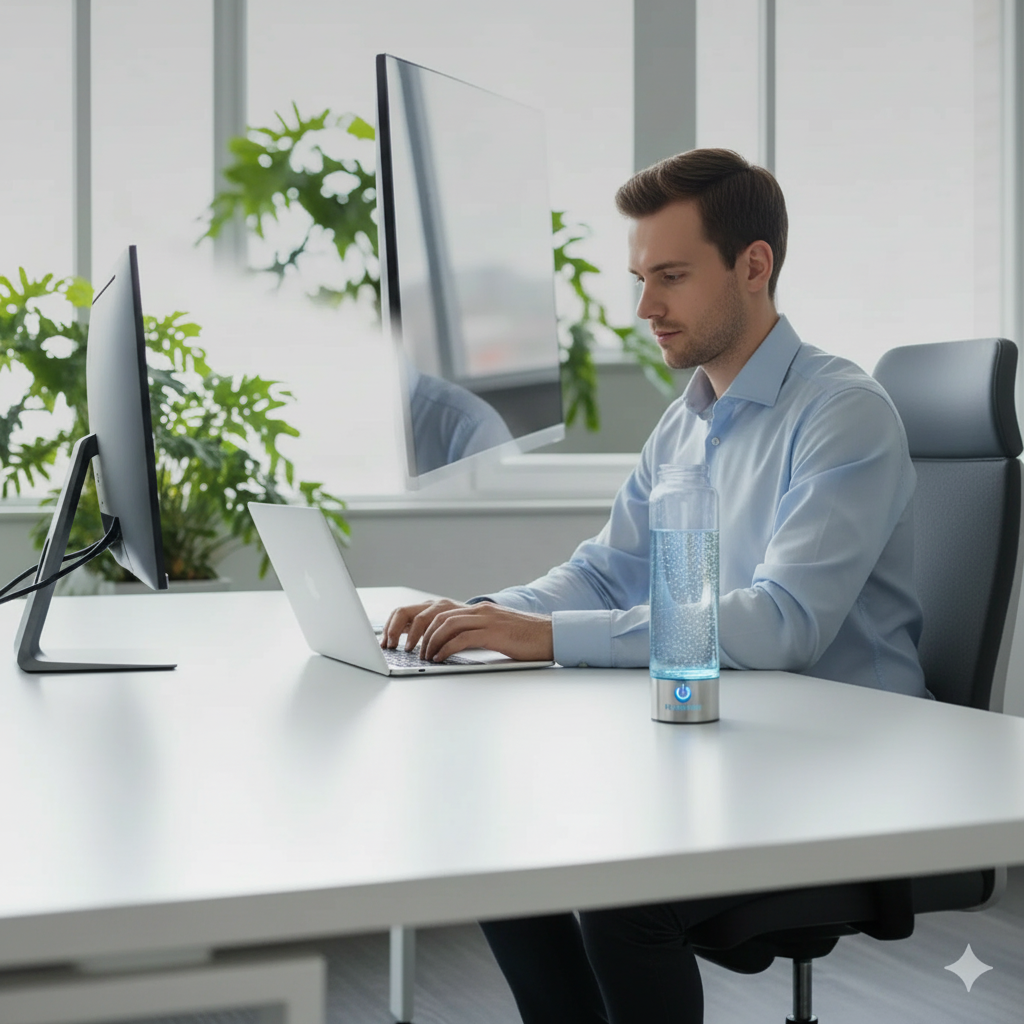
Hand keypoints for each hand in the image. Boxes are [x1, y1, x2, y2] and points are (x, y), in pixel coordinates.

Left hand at [381, 599, 553, 662]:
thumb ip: (475, 634)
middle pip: (437, 615)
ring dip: (430, 642)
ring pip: (446, 624)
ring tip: (424, 656)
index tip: (410, 639)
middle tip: (411, 650)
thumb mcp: (495, 633)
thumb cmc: (525, 639)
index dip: (421, 624)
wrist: (552, 636)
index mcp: (478, 610)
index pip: (439, 611)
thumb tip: (451, 647)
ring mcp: (486, 619)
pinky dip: (446, 648)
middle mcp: (479, 610)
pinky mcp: (493, 633)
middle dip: (419, 632)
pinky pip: (462, 638)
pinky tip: (440, 659)